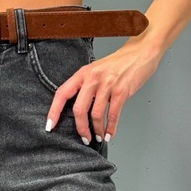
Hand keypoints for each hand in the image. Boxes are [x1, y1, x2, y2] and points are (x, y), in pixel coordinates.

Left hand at [44, 39, 161, 143]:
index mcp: (83, 73)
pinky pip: (113, 115)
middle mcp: (93, 78)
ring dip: (97, 130)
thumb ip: (86, 86)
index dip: (54, 111)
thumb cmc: (119, 63)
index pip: (62, 93)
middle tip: (84, 138)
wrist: (141, 53)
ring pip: (96, 115)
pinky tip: (109, 134)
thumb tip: (79, 110)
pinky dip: (110, 128)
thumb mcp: (96, 70)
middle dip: (80, 128)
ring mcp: (107, 85)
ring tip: (98, 137)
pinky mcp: (121, 91)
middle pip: (79, 109)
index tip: (50, 126)